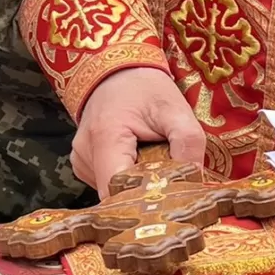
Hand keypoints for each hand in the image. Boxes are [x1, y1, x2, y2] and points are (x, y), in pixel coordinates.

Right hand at [72, 67, 206, 197]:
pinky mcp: (84, 164)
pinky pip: (108, 183)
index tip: (171, 202)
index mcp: (105, 137)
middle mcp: (85, 154)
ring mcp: (81, 160)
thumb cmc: (146, 88)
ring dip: (138, 185)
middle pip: (116, 195)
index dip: (145, 202)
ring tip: (155, 163)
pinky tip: (140, 161)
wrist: (119, 72)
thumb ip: (188, 143)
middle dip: (146, 194)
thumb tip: (194, 182)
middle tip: (171, 184)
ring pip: (112, 191)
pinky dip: (128, 178)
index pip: (119, 190)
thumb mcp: (175, 108)